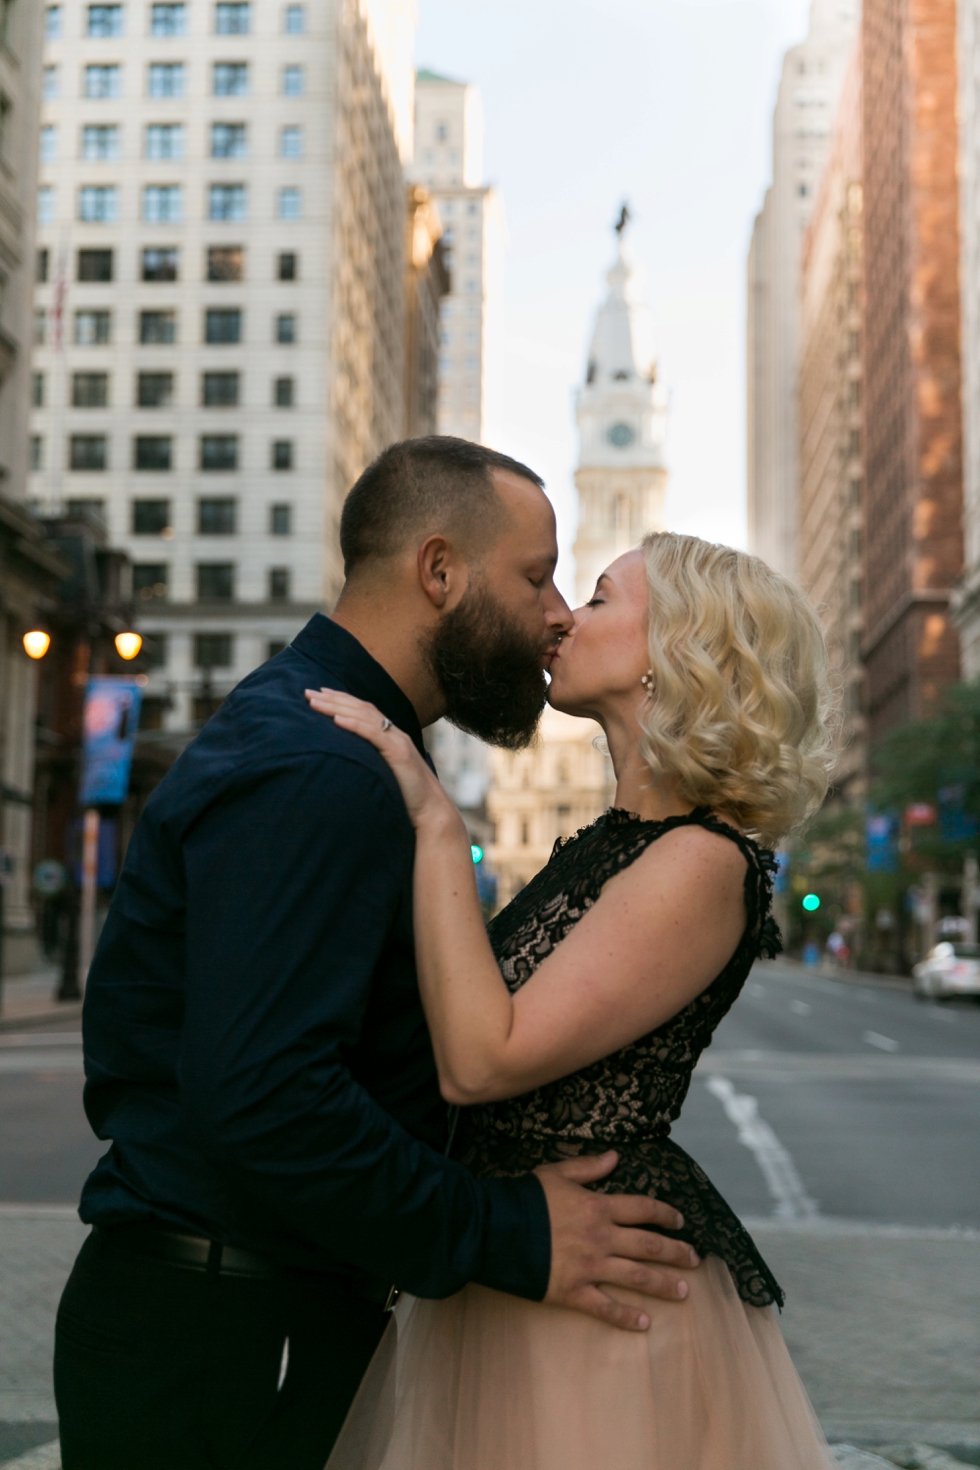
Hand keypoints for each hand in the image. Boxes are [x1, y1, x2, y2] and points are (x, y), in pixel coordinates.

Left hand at [305, 689, 457, 832]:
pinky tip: (337, 719)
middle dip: (333, 698)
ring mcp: (398, 741)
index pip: (362, 710)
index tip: (318, 693)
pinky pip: (374, 734)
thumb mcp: (383, 773)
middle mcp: (394, 733)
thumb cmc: (405, 796)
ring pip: (365, 716)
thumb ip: (368, 761)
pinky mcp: (399, 754)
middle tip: (307, 693)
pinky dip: (355, 725)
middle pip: (360, 708)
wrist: (430, 810)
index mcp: (390, 736)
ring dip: (337, 707)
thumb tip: (343, 761)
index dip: (340, 699)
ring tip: (315, 702)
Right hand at [535, 1151, 697, 1331]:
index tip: (680, 1221)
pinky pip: (605, 1307)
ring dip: (662, 1285)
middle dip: (676, 1253)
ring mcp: (589, 1267)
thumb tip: (616, 1156)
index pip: (643, 1209)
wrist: (495, 1229)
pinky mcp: (573, 1291)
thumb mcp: (556, 1173)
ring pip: (636, 1277)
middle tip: (695, 1260)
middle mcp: (601, 1238)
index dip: (666, 1214)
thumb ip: (588, 1166)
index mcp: (598, 1207)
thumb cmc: (526, 1198)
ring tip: (683, 1292)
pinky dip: (626, 1317)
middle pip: (648, 1245)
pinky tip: (645, 1324)